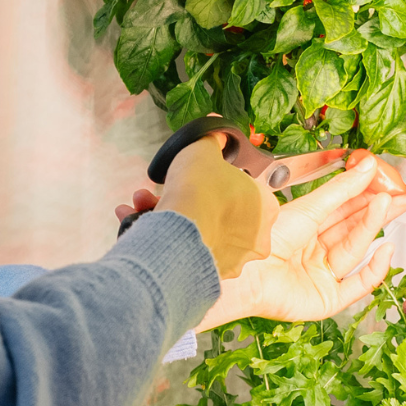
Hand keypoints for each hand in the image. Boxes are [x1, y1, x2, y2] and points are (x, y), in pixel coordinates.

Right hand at [116, 132, 278, 279]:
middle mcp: (255, 238)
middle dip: (189, 198)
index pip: (248, 188)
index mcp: (265, 206)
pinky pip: (184, 250)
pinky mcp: (206, 275)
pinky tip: (139, 221)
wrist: (176, 234)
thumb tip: (214, 130)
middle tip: (169, 188)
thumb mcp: (203, 149)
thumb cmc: (198, 191)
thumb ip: (210, 139)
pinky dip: (163, 235)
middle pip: (220, 212)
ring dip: (170, 214)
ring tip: (144, 202)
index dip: (221, 179)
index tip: (202, 176)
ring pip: (199, 232)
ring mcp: (232, 260)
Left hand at [197, 152, 405, 327]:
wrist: (245, 272)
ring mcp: (320, 277)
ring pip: (355, 251)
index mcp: (304, 230)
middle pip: (353, 230)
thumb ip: (341, 189)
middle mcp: (313, 253)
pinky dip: (374, 270)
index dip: (365, 196)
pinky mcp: (326, 300)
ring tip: (388, 204)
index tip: (388, 181)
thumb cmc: (264, 238)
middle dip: (378, 212)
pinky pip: (357, 287)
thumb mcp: (307, 207)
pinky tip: (385, 249)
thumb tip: (368, 165)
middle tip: (403, 195)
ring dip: (372, 227)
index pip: (342, 211)